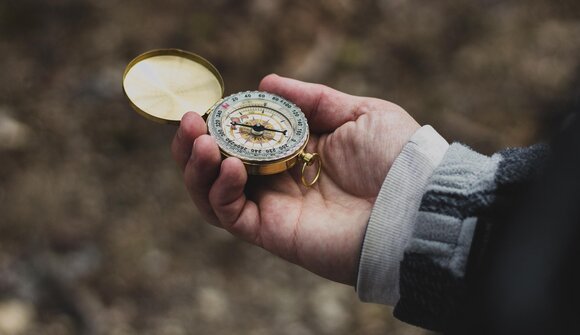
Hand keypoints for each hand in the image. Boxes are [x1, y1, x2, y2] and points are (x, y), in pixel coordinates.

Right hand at [171, 74, 419, 284]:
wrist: (413, 205)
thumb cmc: (395, 157)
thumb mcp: (358, 112)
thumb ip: (311, 99)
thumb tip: (266, 83)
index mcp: (296, 151)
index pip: (244, 137)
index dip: (222, 122)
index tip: (211, 104)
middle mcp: (279, 179)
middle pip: (219, 166)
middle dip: (196, 143)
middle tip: (190, 121)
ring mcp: (273, 207)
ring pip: (213, 193)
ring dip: (197, 167)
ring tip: (200, 140)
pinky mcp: (271, 232)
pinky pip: (229, 215)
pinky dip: (218, 190)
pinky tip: (227, 165)